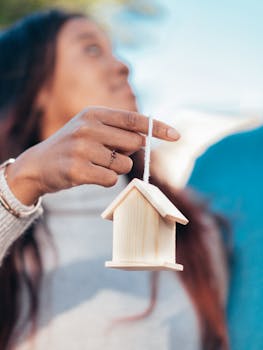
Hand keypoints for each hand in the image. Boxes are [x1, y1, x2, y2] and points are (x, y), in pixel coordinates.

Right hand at [5, 107, 179, 204]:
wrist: (38, 165)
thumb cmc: (72, 147)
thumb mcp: (91, 129)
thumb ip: (117, 131)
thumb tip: (146, 141)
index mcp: (94, 113)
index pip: (134, 120)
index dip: (158, 128)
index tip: (177, 136)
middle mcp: (88, 127)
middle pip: (134, 144)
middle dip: (128, 153)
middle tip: (108, 154)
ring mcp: (82, 148)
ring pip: (123, 164)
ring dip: (115, 168)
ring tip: (94, 164)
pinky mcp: (77, 170)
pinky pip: (110, 179)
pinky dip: (105, 180)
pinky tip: (88, 175)